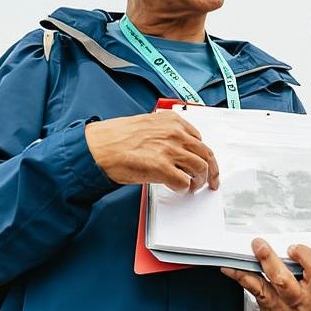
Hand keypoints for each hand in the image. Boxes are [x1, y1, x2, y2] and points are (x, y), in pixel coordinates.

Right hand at [84, 111, 218, 190]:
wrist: (97, 148)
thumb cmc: (115, 138)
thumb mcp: (146, 126)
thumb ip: (165, 134)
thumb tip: (177, 149)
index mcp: (172, 121)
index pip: (199, 139)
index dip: (203, 154)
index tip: (205, 162)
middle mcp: (175, 133)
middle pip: (206, 154)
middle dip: (212, 170)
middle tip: (212, 181)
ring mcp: (170, 150)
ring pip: (200, 168)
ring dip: (199, 181)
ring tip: (192, 187)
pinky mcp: (162, 168)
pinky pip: (184, 182)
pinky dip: (184, 188)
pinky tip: (178, 189)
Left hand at [221, 239, 310, 310]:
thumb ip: (308, 270)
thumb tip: (286, 246)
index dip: (305, 255)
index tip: (293, 247)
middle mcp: (300, 301)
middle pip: (283, 280)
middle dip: (269, 260)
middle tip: (259, 245)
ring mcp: (281, 308)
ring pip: (263, 287)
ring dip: (250, 268)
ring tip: (241, 255)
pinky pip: (252, 292)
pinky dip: (241, 277)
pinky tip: (230, 269)